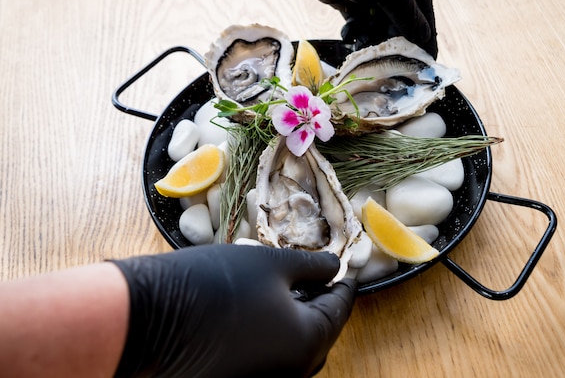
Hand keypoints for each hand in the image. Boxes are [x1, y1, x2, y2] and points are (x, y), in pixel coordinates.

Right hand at [111, 244, 356, 376]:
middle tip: (318, 277)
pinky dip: (277, 335)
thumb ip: (312, 266)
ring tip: (292, 289)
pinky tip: (265, 311)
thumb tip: (335, 266)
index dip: (345, 286)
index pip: (339, 311)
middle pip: (320, 335)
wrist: (151, 315)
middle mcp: (291, 372)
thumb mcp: (271, 264)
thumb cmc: (217, 283)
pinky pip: (272, 358)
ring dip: (299, 320)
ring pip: (295, 350)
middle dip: (322, 304)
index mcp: (307, 343)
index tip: (347, 270)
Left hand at [283, 0, 437, 57]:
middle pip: (400, 21)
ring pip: (378, 27)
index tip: (428, 59)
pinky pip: (358, 26)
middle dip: (397, 40)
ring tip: (368, 49)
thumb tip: (424, 39)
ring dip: (374, 39)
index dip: (426, 34)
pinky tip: (349, 35)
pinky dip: (355, 33)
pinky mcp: (348, 2)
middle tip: (395, 61)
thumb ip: (408, 15)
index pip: (423, 9)